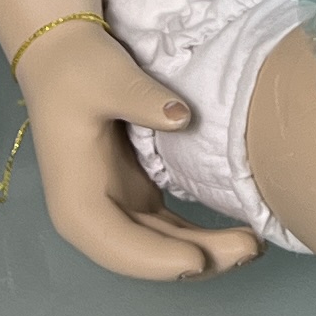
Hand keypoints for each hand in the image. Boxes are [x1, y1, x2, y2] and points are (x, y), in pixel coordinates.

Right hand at [16, 18, 268, 280]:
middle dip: (198, 261)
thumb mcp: (107, 79)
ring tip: (253, 246)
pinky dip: (200, 238)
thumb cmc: (76, 69)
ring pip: (163, 248)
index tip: (200, 259)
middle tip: (250, 249)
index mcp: (76, 201)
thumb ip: (142, 99)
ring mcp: (117, 208)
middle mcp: (94, 217)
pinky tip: (236, 236)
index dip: (158, 260)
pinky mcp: (136, 195)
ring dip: (206, 254)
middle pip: (146, 256)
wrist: (62, 54)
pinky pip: (170, 230)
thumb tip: (182, 117)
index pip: (118, 245)